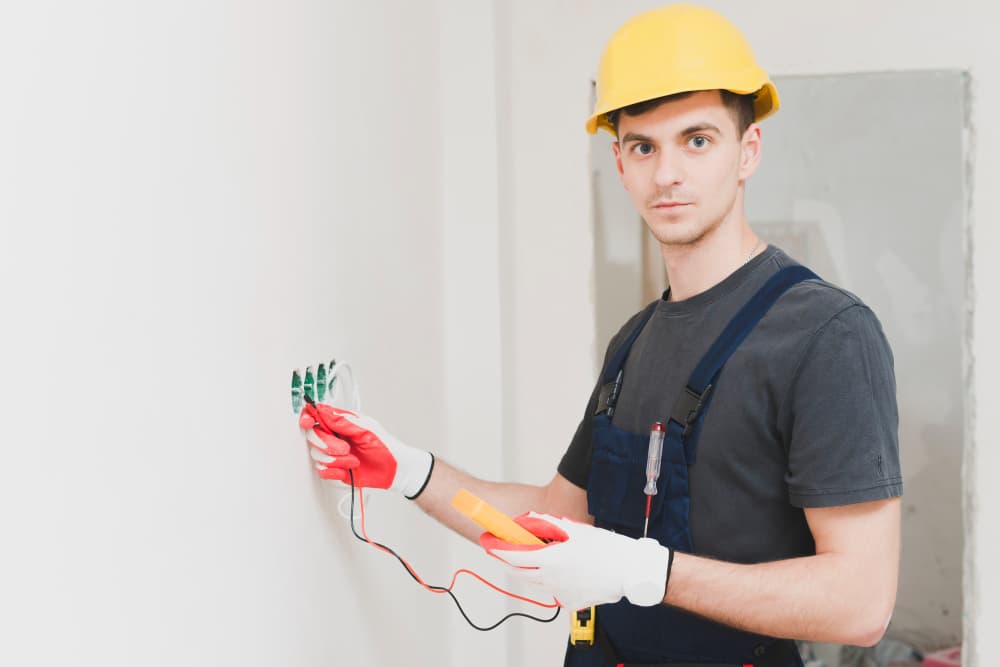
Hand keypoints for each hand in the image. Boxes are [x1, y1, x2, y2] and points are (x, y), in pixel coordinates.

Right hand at [299, 402, 432, 498]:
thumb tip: (323, 410)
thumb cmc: (387, 447)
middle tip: (344, 448)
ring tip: (353, 460)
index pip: (318, 415)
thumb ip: (343, 421)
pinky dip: (334, 471)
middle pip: (313, 436)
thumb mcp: (367, 430)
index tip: (308, 423)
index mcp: (343, 422)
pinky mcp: (336, 468)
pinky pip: (322, 470)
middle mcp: (336, 436)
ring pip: (317, 455)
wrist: (396, 471)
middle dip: (326, 444)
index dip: (308, 417)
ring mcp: (335, 453)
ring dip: (335, 460)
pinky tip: (348, 469)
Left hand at [482, 512, 670, 610]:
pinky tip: (559, 571)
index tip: (489, 544)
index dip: (498, 550)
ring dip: (528, 570)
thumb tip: (531, 518)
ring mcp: (559, 592)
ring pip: (534, 582)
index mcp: (550, 558)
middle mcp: (550, 578)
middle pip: (520, 571)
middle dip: (509, 561)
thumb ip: (549, 524)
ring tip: (531, 558)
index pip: (514, 556)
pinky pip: (552, 591)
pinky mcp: (569, 601)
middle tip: (504, 551)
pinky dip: (550, 580)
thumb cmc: (605, 549)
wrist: (628, 571)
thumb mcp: (575, 529)